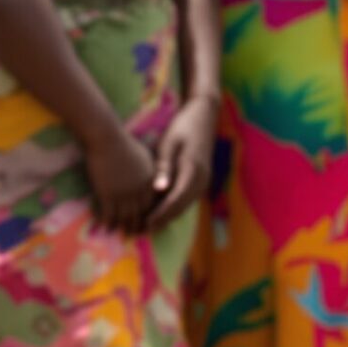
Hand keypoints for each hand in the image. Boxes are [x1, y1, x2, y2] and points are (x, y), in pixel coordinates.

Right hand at [83, 126, 159, 234]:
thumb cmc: (124, 145)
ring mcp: (123, 193)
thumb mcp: (144, 158)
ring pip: (124, 216)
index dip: (149, 214)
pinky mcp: (107, 193)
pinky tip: (103, 227)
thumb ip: (148, 172)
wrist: (107, 139)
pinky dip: (107, 222)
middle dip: (137, 225)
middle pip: (140, 213)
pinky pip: (108, 214)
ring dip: (121, 227)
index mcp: (150, 180)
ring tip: (118, 233)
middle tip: (132, 233)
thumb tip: (149, 181)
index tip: (146, 221)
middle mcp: (139, 189)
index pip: (152, 203)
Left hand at [147, 96, 217, 228]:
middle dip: (163, 220)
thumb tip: (159, 189)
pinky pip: (188, 198)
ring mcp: (204, 179)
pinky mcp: (202, 178)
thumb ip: (164, 167)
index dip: (161, 213)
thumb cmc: (183, 127)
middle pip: (182, 206)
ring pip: (186, 204)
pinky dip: (175, 207)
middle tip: (143, 231)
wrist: (203, 115)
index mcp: (193, 169)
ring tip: (149, 225)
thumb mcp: (170, 143)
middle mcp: (201, 178)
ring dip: (169, 216)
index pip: (176, 199)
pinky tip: (161, 210)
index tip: (145, 223)